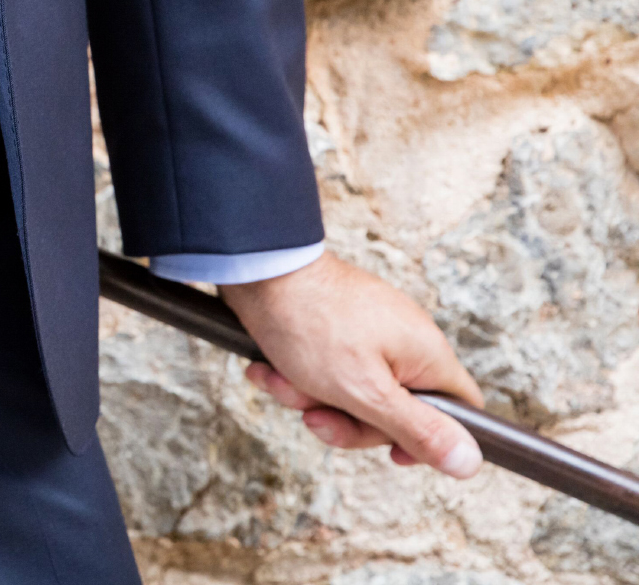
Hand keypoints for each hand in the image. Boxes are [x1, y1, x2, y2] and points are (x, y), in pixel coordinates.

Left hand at [222, 251, 484, 478]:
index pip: (462, 408)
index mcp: (427, 354)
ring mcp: (369, 331)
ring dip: (309, 396)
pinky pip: (325, 368)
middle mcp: (405, 341)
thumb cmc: (312, 325)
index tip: (394, 453)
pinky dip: (296, 374)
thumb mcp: (366, 392)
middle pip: (394, 410)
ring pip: (350, 391)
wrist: (258, 267)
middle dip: (346, 419)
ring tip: (280, 378)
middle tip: (313, 414)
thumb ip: (418, 430)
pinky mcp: (336, 325)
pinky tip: (269, 368)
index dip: (435, 440)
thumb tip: (470, 462)